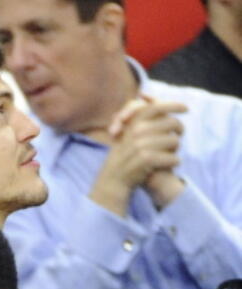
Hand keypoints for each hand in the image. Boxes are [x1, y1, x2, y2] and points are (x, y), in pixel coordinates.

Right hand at [90, 97, 186, 215]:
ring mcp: (140, 145)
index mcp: (133, 124)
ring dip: (176, 148)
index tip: (186, 108)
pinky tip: (173, 163)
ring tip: (172, 153)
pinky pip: (172, 157)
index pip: (156, 107)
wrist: (112, 181)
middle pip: (171, 123)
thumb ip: (136, 116)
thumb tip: (145, 96)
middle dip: (179, 129)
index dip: (173, 105)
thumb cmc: (123, 156)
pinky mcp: (146, 160)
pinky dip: (175, 161)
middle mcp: (136, 132)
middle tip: (179, 135)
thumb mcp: (126, 133)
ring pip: (174, 140)